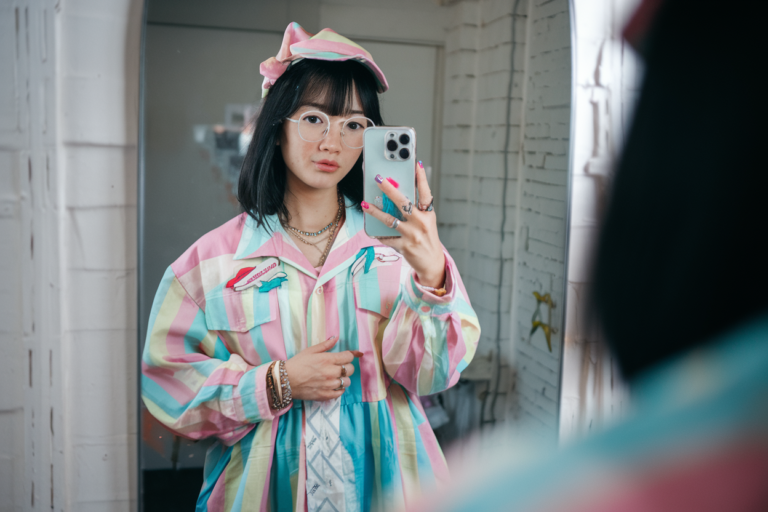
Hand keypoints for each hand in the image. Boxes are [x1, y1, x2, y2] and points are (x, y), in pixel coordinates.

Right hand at [282, 336, 362, 401]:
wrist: (285, 380)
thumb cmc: (296, 364)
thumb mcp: (310, 351)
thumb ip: (325, 345)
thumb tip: (336, 338)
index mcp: (327, 359)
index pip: (348, 357)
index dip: (348, 356)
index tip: (344, 357)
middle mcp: (330, 372)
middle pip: (350, 370)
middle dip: (347, 367)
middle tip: (339, 367)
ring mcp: (329, 385)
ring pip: (347, 382)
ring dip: (343, 379)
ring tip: (335, 377)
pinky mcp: (325, 395)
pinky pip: (340, 393)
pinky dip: (339, 389)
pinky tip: (333, 385)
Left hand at [362, 161, 445, 287]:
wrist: (432, 262)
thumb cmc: (426, 237)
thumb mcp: (426, 221)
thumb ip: (414, 209)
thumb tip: (395, 193)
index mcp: (428, 214)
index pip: (425, 193)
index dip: (421, 178)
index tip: (416, 164)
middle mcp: (421, 223)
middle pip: (403, 203)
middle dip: (389, 189)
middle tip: (378, 178)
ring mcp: (412, 235)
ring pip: (390, 220)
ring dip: (375, 211)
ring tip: (365, 204)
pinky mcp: (404, 246)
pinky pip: (387, 237)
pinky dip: (378, 233)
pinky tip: (370, 228)